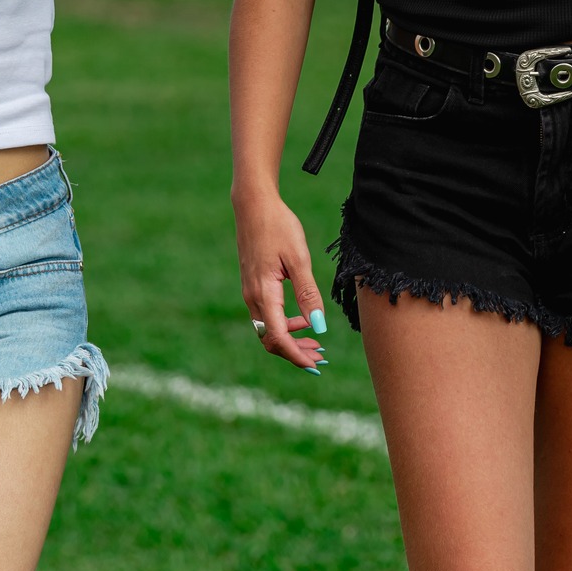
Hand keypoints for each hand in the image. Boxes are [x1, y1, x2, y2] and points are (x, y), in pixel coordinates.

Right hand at [233, 190, 327, 373]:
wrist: (253, 204)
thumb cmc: (278, 226)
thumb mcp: (298, 258)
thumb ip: (308, 293)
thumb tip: (319, 327)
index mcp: (264, 293)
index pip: (278, 338)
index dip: (297, 355)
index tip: (316, 366)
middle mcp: (252, 298)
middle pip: (270, 340)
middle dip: (295, 353)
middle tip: (321, 359)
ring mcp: (250, 292)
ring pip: (268, 329)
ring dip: (290, 340)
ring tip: (316, 343)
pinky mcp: (252, 285)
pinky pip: (266, 316)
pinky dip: (284, 326)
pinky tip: (302, 321)